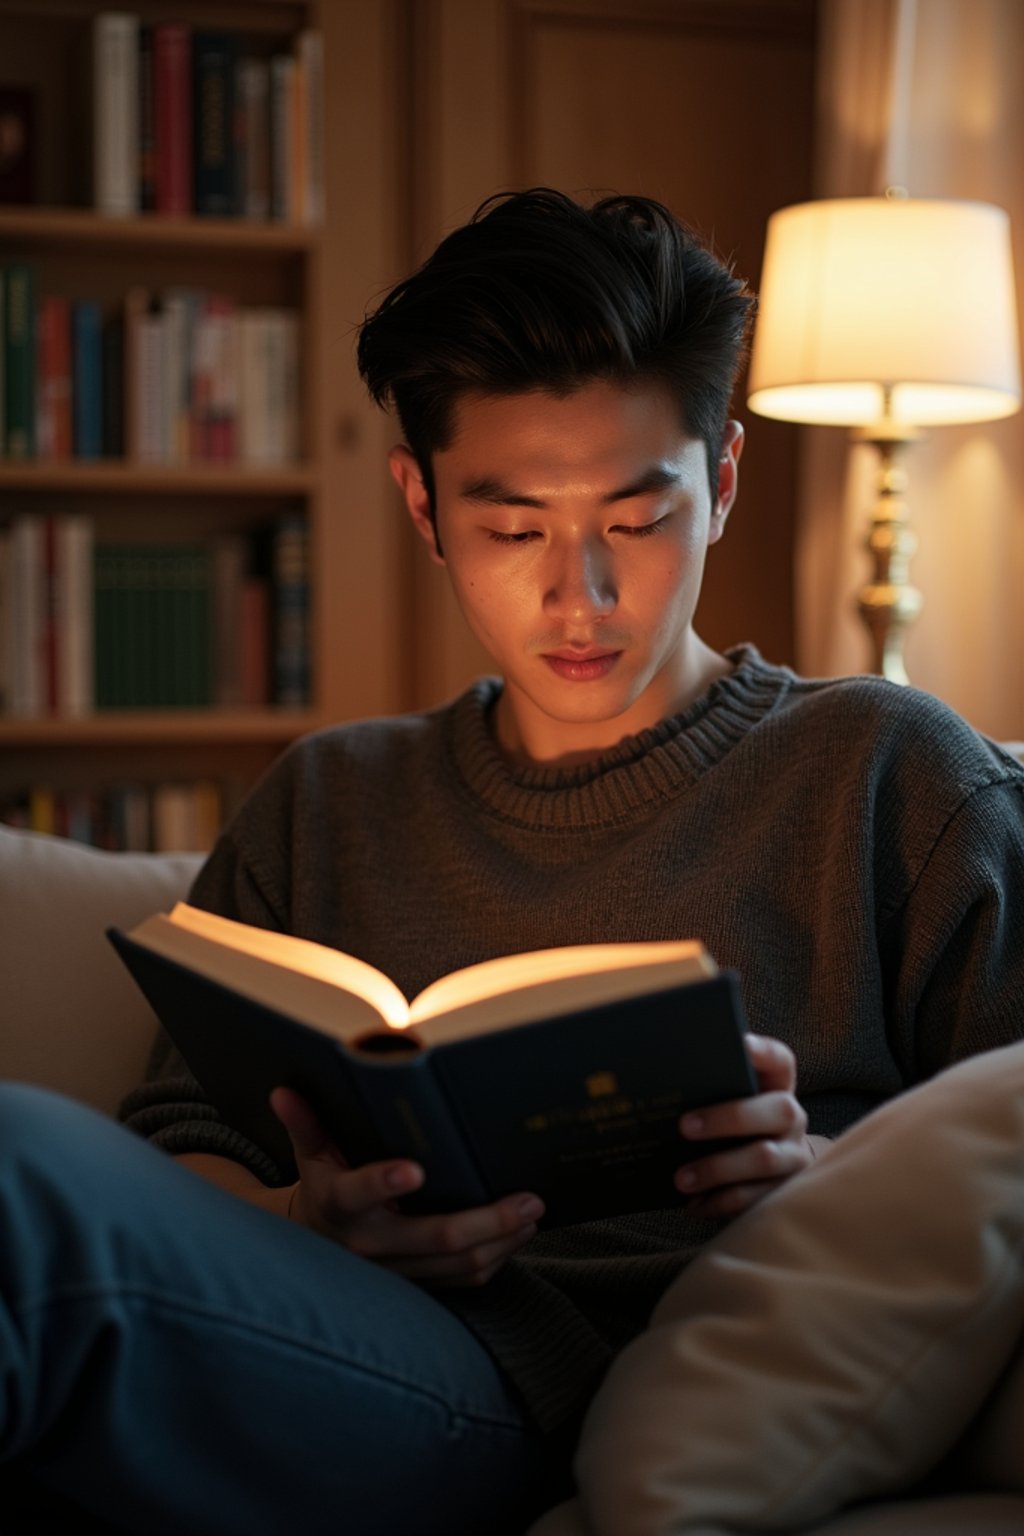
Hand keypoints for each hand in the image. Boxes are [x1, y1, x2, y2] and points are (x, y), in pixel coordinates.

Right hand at [270, 1086, 543, 1287]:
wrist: (318, 1243)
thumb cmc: (326, 1183)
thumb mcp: (313, 1154)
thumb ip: (307, 1124)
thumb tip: (284, 1092)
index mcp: (339, 1204)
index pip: (358, 1193)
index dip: (383, 1182)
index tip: (414, 1169)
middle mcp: (369, 1243)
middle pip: (434, 1237)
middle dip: (486, 1220)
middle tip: (527, 1198)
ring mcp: (396, 1269)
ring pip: (456, 1264)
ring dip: (501, 1240)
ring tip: (532, 1213)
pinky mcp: (417, 1283)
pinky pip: (462, 1280)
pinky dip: (496, 1260)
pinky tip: (518, 1235)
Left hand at [674, 1033, 815, 1218]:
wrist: (771, 1166)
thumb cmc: (737, 1122)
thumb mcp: (731, 1099)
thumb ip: (712, 1084)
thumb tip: (663, 1073)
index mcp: (778, 1086)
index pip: (780, 1061)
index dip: (764, 1052)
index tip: (740, 1044)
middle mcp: (792, 1118)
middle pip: (777, 1110)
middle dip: (729, 1118)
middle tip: (685, 1127)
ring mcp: (793, 1156)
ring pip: (764, 1159)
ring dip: (717, 1168)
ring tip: (681, 1178)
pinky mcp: (784, 1192)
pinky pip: (755, 1199)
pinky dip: (720, 1202)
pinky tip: (692, 1204)